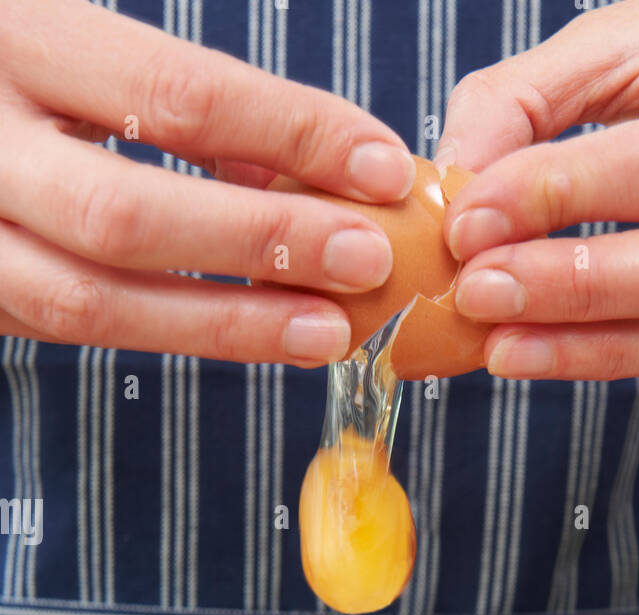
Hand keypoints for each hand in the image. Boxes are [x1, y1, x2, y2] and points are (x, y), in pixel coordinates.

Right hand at [0, 0, 416, 363]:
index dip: (289, 133)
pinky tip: (247, 331)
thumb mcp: (69, 41)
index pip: (173, 93)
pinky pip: (70, 328)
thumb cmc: (4, 64)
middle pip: (127, 213)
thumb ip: (170, 100)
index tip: (381, 164)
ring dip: (225, 324)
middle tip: (365, 259)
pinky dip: (169, 333)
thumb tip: (305, 176)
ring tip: (326, 330)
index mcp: (13, 37)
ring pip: (91, 302)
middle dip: (261, 245)